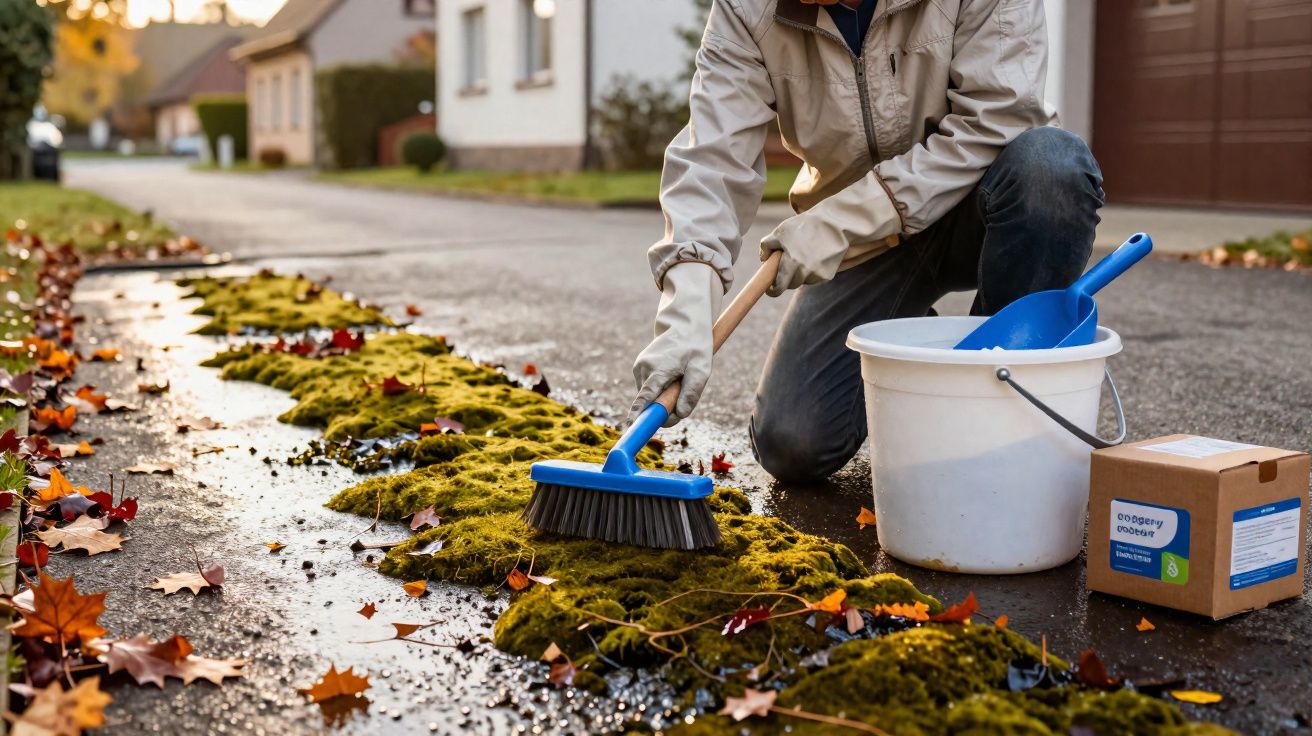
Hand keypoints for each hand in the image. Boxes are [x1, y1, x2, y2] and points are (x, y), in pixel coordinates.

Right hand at [630, 263, 723, 426]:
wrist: (685, 325)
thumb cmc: (696, 347)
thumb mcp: (702, 369)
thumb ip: (691, 393)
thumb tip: (680, 414)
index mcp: (659, 368)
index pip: (646, 397)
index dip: (639, 414)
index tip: (630, 427)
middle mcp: (644, 367)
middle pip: (650, 402)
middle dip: (665, 407)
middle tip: (684, 397)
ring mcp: (639, 367)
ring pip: (650, 396)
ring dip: (665, 396)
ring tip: (679, 377)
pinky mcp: (639, 368)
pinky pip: (649, 389)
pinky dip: (660, 389)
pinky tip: (671, 374)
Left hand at [759, 171, 902, 295]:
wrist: (835, 224)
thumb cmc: (805, 226)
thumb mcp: (781, 231)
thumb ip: (767, 246)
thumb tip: (764, 260)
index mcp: (791, 262)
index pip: (779, 287)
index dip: (773, 290)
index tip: (770, 288)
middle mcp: (805, 272)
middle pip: (791, 285)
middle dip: (786, 278)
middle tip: (787, 265)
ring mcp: (818, 275)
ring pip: (803, 281)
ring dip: (800, 274)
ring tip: (804, 255)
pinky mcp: (828, 275)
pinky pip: (814, 278)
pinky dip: (812, 271)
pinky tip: (815, 257)